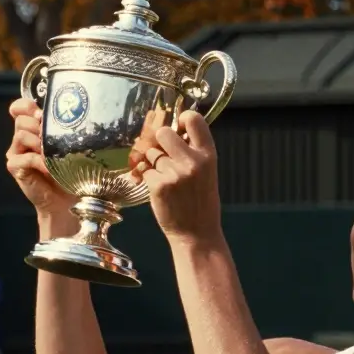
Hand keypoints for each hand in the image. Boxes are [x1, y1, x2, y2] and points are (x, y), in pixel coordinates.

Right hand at [6, 98, 76, 215]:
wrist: (67, 200)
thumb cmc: (72, 171)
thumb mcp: (70, 147)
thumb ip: (65, 131)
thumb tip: (75, 116)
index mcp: (34, 129)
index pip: (20, 108)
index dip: (26, 106)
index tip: (40, 113)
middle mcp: (22, 139)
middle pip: (21, 120)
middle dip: (38, 125)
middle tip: (53, 137)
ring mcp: (17, 153)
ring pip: (20, 135)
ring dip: (38, 142)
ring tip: (52, 154)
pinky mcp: (15, 168)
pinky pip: (23, 157)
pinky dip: (38, 161)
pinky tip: (49, 168)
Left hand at [131, 111, 222, 243]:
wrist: (197, 234)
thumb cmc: (201, 202)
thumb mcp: (206, 172)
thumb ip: (192, 151)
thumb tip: (170, 130)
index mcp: (208, 155)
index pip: (194, 119)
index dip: (181, 119)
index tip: (178, 128)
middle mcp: (192, 161)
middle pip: (163, 132)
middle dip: (159, 142)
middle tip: (163, 155)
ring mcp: (174, 173)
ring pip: (151, 154)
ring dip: (153, 164)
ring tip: (167, 180)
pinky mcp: (158, 185)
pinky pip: (145, 171)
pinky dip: (148, 180)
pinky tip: (160, 191)